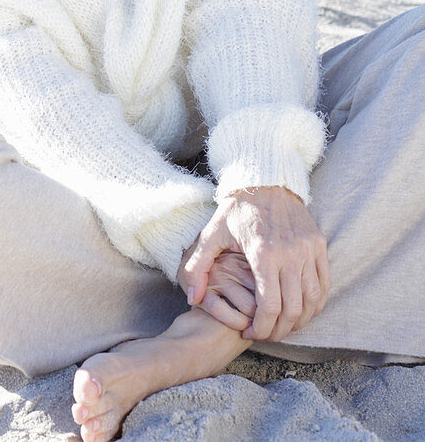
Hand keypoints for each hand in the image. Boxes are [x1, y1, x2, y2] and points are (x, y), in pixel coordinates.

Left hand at [181, 186, 329, 341]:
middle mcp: (290, 253)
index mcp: (262, 253)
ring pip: (312, 300)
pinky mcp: (319, 244)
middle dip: (278, 330)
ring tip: (282, 326)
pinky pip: (324, 285)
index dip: (261, 328)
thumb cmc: (237, 210)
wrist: (265, 180)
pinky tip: (300, 310)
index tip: (251, 333)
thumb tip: (192, 299)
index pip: (268, 306)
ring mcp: (308, 249)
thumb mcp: (211, 234)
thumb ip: (198, 266)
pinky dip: (315, 304)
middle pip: (292, 309)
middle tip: (266, 335)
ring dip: (299, 321)